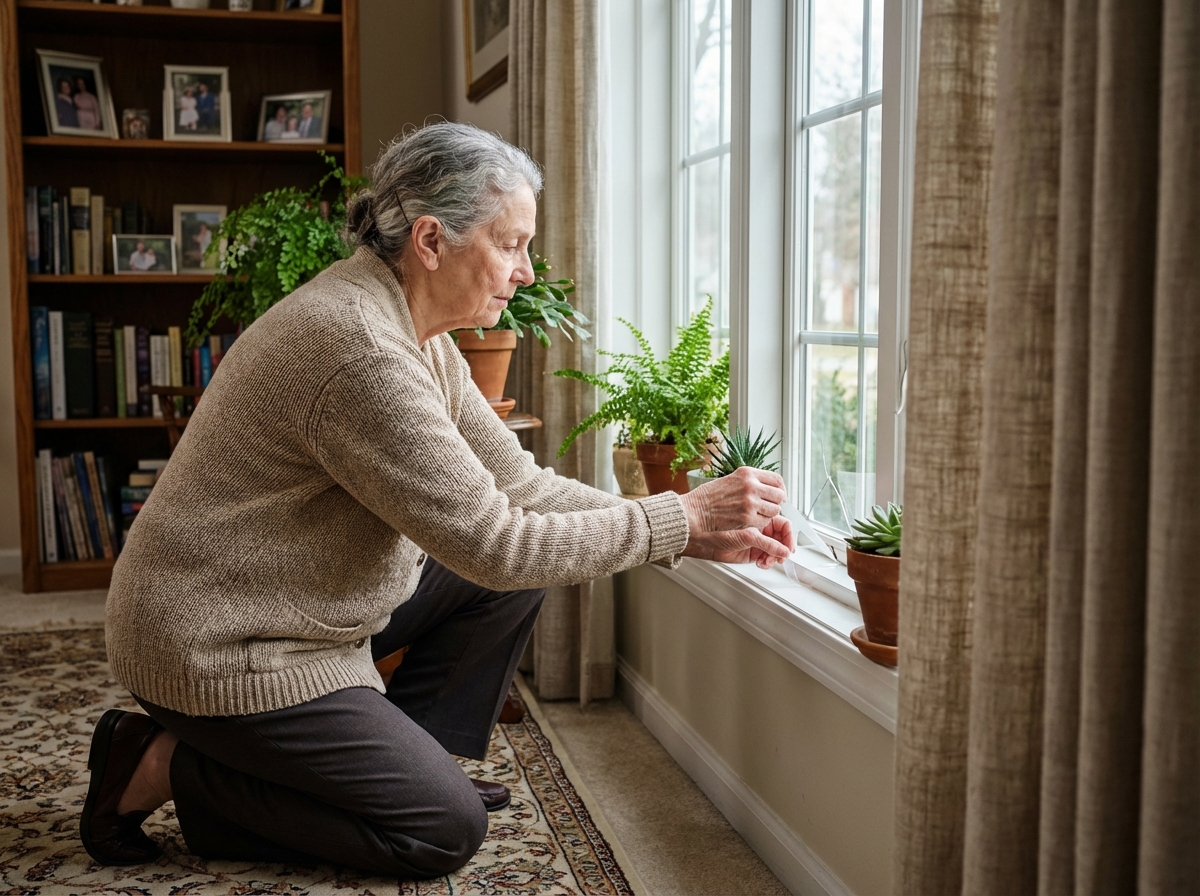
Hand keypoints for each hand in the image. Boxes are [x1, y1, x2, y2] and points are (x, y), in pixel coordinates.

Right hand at [679, 467, 795, 566]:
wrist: (691, 514)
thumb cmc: (704, 500)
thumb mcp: (728, 481)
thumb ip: (747, 483)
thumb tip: (764, 488)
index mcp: (746, 473)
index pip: (777, 480)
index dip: (780, 490)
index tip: (778, 496)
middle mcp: (751, 485)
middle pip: (779, 496)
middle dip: (775, 504)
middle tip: (765, 509)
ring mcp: (750, 502)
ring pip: (774, 511)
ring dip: (767, 516)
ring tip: (752, 516)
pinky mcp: (748, 519)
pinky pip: (764, 524)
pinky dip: (759, 526)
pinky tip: (746, 523)